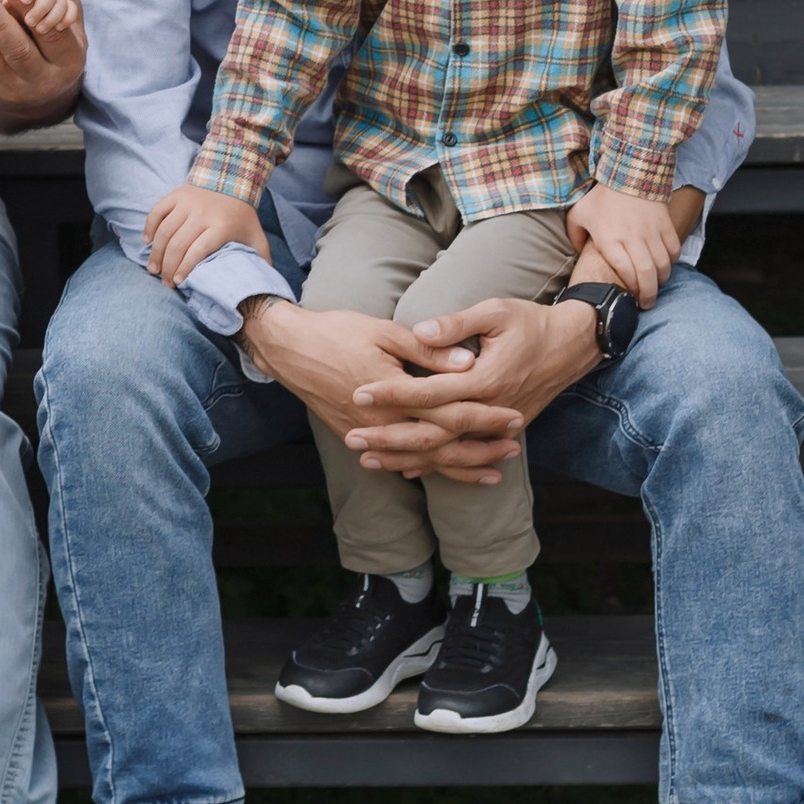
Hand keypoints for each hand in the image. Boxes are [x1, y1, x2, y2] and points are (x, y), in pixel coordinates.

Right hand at [145, 183, 267, 289]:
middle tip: (164, 282)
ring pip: (165, 230)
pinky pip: (157, 212)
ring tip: (153, 269)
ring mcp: (187, 203)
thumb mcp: (256, 236)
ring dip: (156, 252)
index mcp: (221, 226)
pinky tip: (147, 243)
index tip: (177, 283)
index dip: (185, 268)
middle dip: (167, 266)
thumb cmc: (242, 215)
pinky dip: (149, 228)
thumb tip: (263, 285)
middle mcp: (202, 213)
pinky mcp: (176, 194)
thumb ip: (261, 259)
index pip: (198, 250)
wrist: (233, 179)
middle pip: (178, 244)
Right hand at [241, 295, 496, 470]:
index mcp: (395, 394)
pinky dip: (423, 469)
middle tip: (514, 448)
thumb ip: (428, 351)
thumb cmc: (337, 332)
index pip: (451, 413)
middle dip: (481, 449)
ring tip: (491, 471)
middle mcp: (384, 422)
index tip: (514, 417)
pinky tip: (441, 472)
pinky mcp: (357, 436)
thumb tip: (467, 364)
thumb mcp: (384, 332)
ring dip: (459, 467)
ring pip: (422, 460)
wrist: (289, 349)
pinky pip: (397, 461)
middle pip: (443, 445)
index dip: (485, 418)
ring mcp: (370, 434)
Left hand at [351, 289, 602, 466]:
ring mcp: (496, 426)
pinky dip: (435, 465)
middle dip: (389, 439)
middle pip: (432, 434)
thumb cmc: (530, 323)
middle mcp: (489, 409)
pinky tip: (407, 470)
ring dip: (406, 458)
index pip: (428, 393)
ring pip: (445, 452)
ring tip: (368, 460)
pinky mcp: (500, 432)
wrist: (572, 346)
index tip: (358, 391)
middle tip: (352, 439)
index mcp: (484, 379)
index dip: (392, 393)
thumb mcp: (494, 311)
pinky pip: (463, 455)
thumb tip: (420, 330)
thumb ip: (456, 324)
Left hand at [567, 183, 682, 304]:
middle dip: (648, 295)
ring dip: (661, 281)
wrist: (628, 173)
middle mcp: (632, 236)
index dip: (630, 288)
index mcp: (609, 238)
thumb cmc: (602, 197)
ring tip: (655, 287)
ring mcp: (651, 230)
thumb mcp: (579, 214)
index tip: (629, 297)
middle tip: (646, 303)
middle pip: (646, 274)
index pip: (624, 271)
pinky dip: (672, 262)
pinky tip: (664, 266)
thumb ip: (575, 236)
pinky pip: (674, 250)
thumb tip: (580, 255)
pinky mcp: (665, 224)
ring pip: (663, 265)